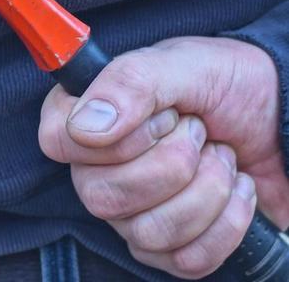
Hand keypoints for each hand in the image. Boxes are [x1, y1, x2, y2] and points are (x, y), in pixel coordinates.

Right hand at [39, 36, 288, 278]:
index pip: (58, 142)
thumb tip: (85, 127)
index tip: (163, 117)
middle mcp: (96, 167)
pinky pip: (184, 260)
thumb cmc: (225, 83)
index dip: (115, 139)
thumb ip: (130, 83)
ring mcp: (128, 211)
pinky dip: (227, 223)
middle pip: (100, 197)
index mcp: (88, 116)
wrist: (279, 115)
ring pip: (145, 233)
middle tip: (199, 132)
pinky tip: (237, 189)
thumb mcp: (183, 64)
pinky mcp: (166, 244)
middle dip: (172, 165)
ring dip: (206, 191)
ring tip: (222, 156)